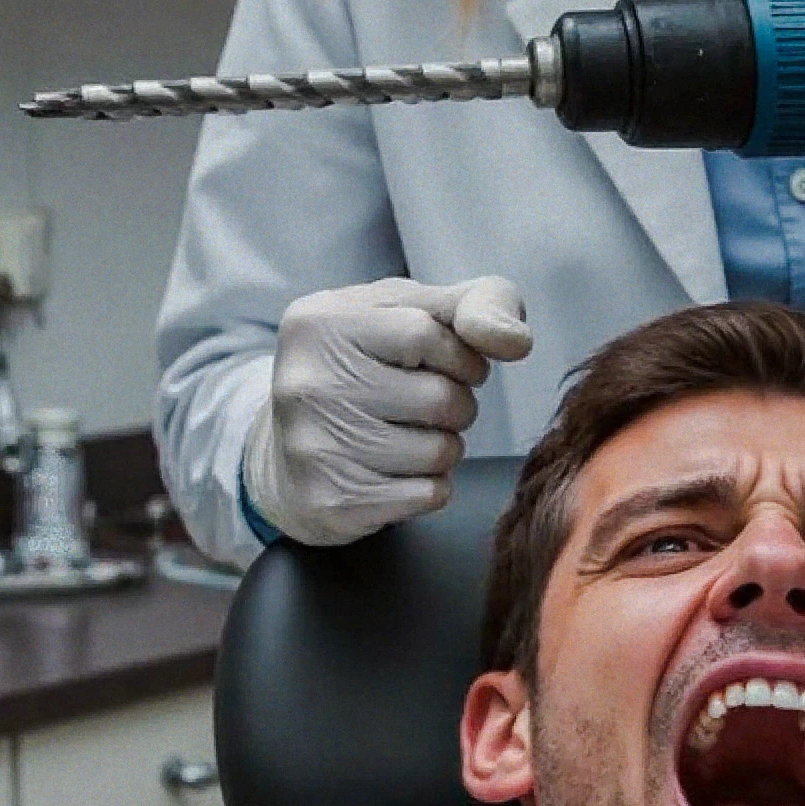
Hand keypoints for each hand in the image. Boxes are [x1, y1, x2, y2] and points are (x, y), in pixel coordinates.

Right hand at [243, 276, 531, 544]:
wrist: (289, 451)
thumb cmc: (370, 365)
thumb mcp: (414, 310)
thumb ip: (477, 303)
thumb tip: (515, 341)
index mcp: (321, 322)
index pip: (425, 333)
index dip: (458, 354)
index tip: (449, 364)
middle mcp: (308, 383)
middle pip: (439, 398)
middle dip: (457, 403)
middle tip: (427, 405)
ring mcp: (314, 446)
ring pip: (439, 452)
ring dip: (445, 446)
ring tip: (410, 435)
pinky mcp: (332, 501)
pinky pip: (427, 495)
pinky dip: (430, 485)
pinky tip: (396, 472)